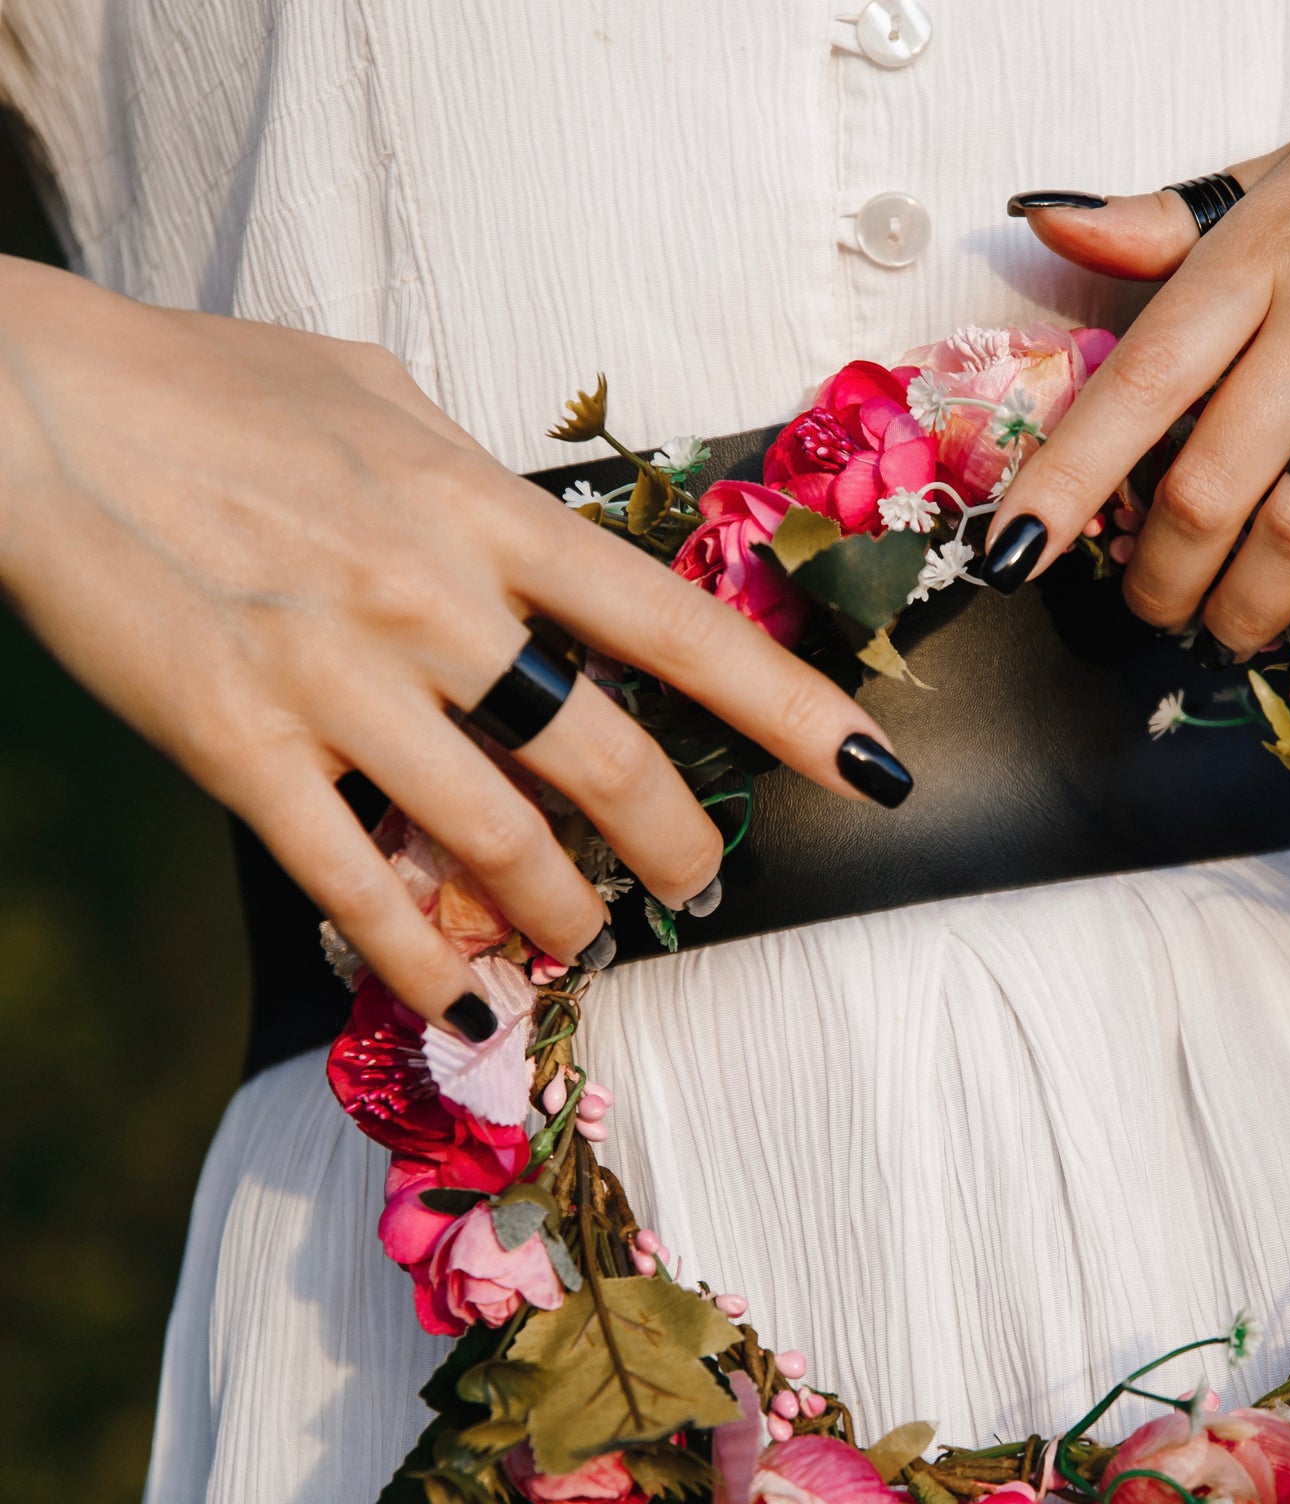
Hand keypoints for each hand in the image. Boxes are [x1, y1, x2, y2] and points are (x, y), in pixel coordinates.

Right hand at [0, 259, 907, 1036]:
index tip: (872, 770)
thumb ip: (481, 482)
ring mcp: (339, 678)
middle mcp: (435, 600)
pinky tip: (463, 998)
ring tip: (584, 943)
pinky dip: (423, 959)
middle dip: (675, 847)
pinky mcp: (241, 744)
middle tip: (695, 886)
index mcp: (485, 511)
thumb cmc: (215, 385)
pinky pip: (357, 883)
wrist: (28, 402)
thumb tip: (546, 538)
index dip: (790, 708)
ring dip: (563, 916)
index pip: (677, 628)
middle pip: (608, 761)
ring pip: (500, 840)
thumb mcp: (383, 397)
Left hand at [985, 0, 1289, 661]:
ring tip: (1232, 641)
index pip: (1140, 379)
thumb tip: (1048, 227)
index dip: (1063, 483)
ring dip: (1250, 612)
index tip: (1007, 559)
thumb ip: (1175, 220)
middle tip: (1151, 616)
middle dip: (1161, 578)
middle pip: (1211, 481)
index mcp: (1269, 239)